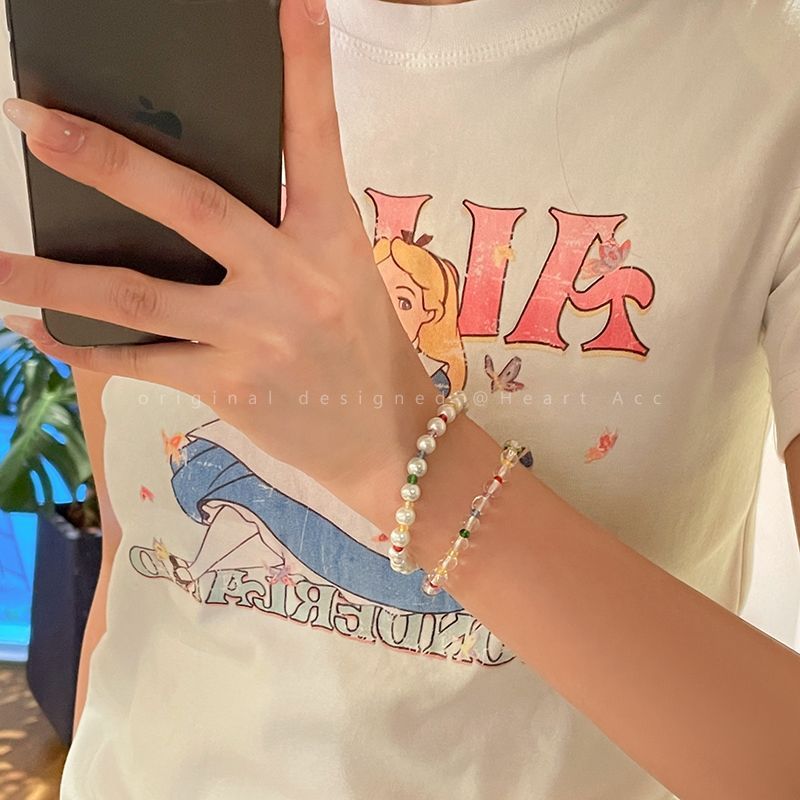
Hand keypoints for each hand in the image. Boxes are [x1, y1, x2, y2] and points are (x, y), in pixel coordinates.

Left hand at [0, 0, 437, 502]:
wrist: (389, 440)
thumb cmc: (368, 351)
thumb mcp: (341, 278)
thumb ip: (281, 240)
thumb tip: (190, 215)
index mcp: (331, 238)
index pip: (315, 138)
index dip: (303, 68)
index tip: (291, 3)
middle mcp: (292, 278)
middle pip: (190, 206)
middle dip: (108, 162)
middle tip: (31, 121)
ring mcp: (256, 335)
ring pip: (138, 298)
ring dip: (54, 282)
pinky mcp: (229, 386)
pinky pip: (142, 363)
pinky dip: (86, 349)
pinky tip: (39, 334)